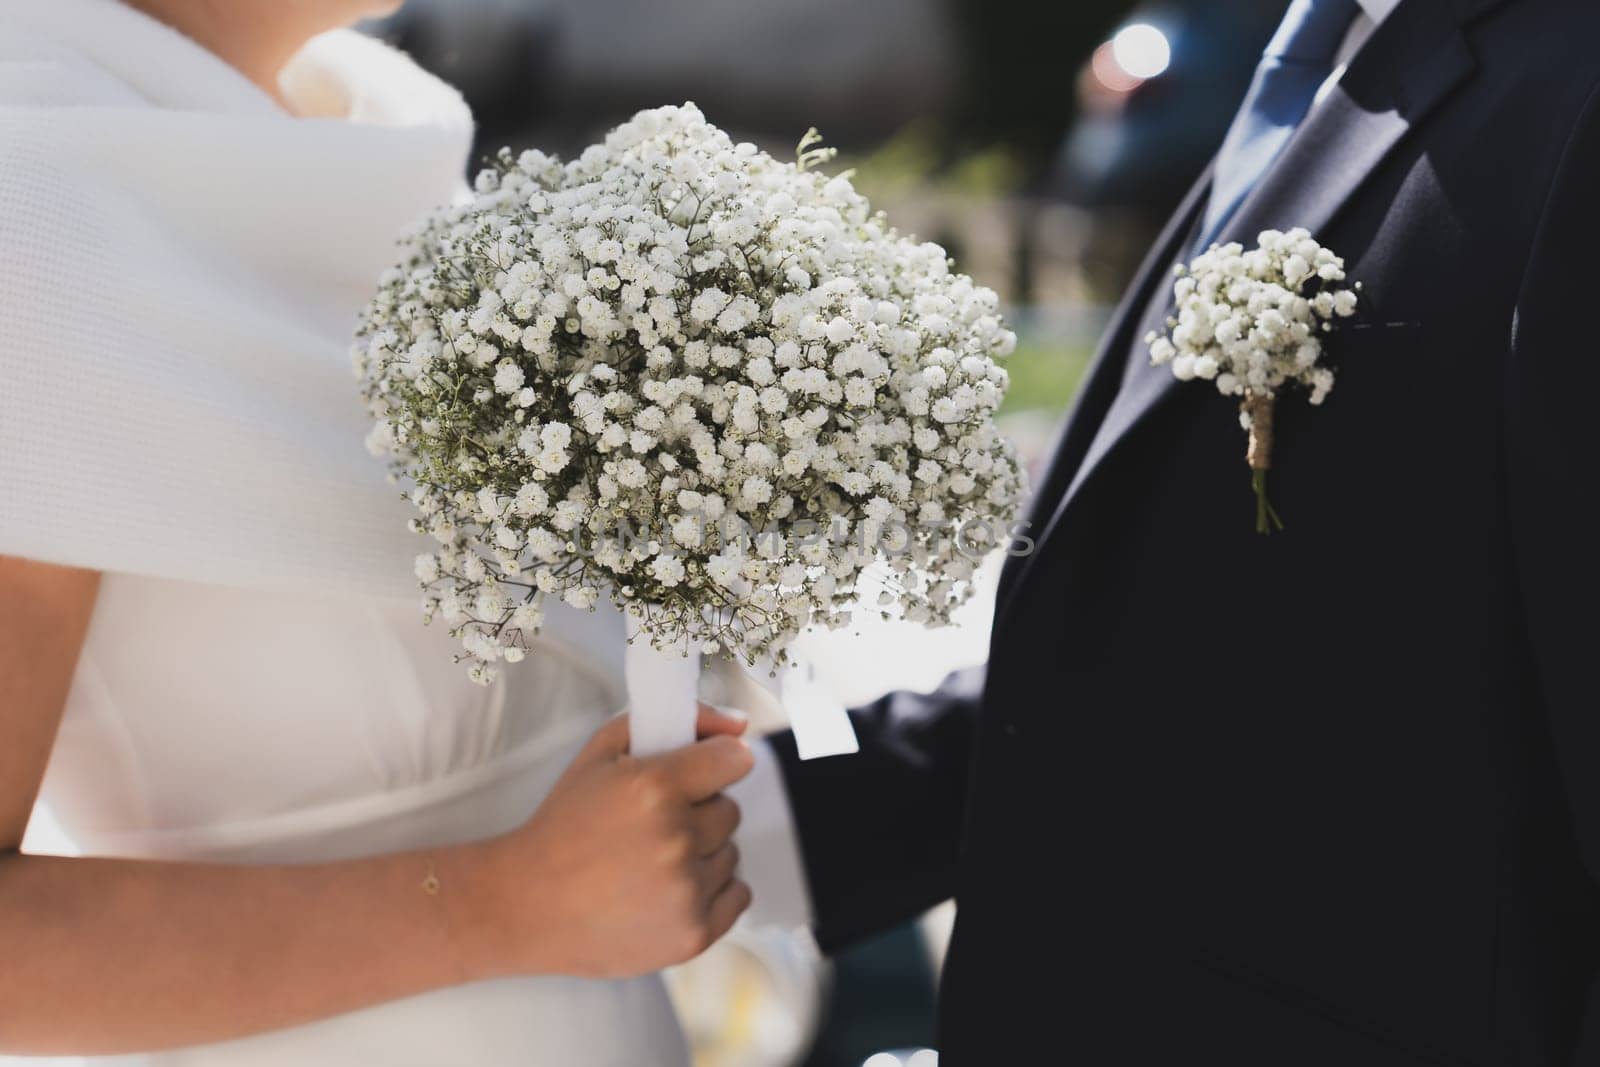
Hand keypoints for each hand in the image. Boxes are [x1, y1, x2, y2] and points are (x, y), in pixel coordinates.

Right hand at [471, 705, 754, 978]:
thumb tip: (738, 726)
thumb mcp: (602, 752)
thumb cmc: (564, 823)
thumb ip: (676, 720)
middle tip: (654, 825)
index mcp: (655, 788)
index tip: (701, 774)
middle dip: (699, 812)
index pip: (735, 760)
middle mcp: (676, 840)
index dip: (716, 764)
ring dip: (702, 854)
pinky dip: (712, 891)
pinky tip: (669, 889)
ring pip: (731, 853)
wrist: (525, 903)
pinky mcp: (693, 935)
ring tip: (651, 862)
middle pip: (730, 810)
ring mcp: (686, 892)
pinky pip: (738, 895)